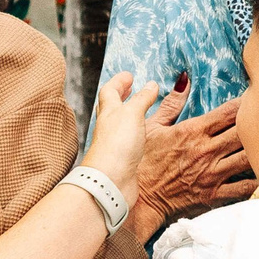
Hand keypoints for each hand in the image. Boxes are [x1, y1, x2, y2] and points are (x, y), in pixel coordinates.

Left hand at [80, 73, 165, 211]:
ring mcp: (114, 145)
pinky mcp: (122, 161)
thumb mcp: (132, 114)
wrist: (110, 182)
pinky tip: (143, 138)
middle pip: (111, 107)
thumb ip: (142, 99)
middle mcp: (108, 128)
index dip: (118, 81)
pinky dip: (135, 134)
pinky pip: (128, 142)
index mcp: (108, 113)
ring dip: (129, 115)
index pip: (109, 91)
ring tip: (141, 111)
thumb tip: (150, 85)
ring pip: (119, 125)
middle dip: (121, 96)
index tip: (129, 75)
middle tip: (131, 89)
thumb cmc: (117, 146)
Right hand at [133, 89, 253, 240]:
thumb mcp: (152, 126)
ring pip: (248, 159)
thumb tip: (184, 79)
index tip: (256, 99)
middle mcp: (206, 151)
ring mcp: (212, 174)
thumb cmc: (143, 161)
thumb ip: (172, 103)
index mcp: (193, 131)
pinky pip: (243, 188)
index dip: (246, 103)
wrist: (139, 198)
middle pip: (244, 132)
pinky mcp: (213, 194)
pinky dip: (255, 182)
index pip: (230, 112)